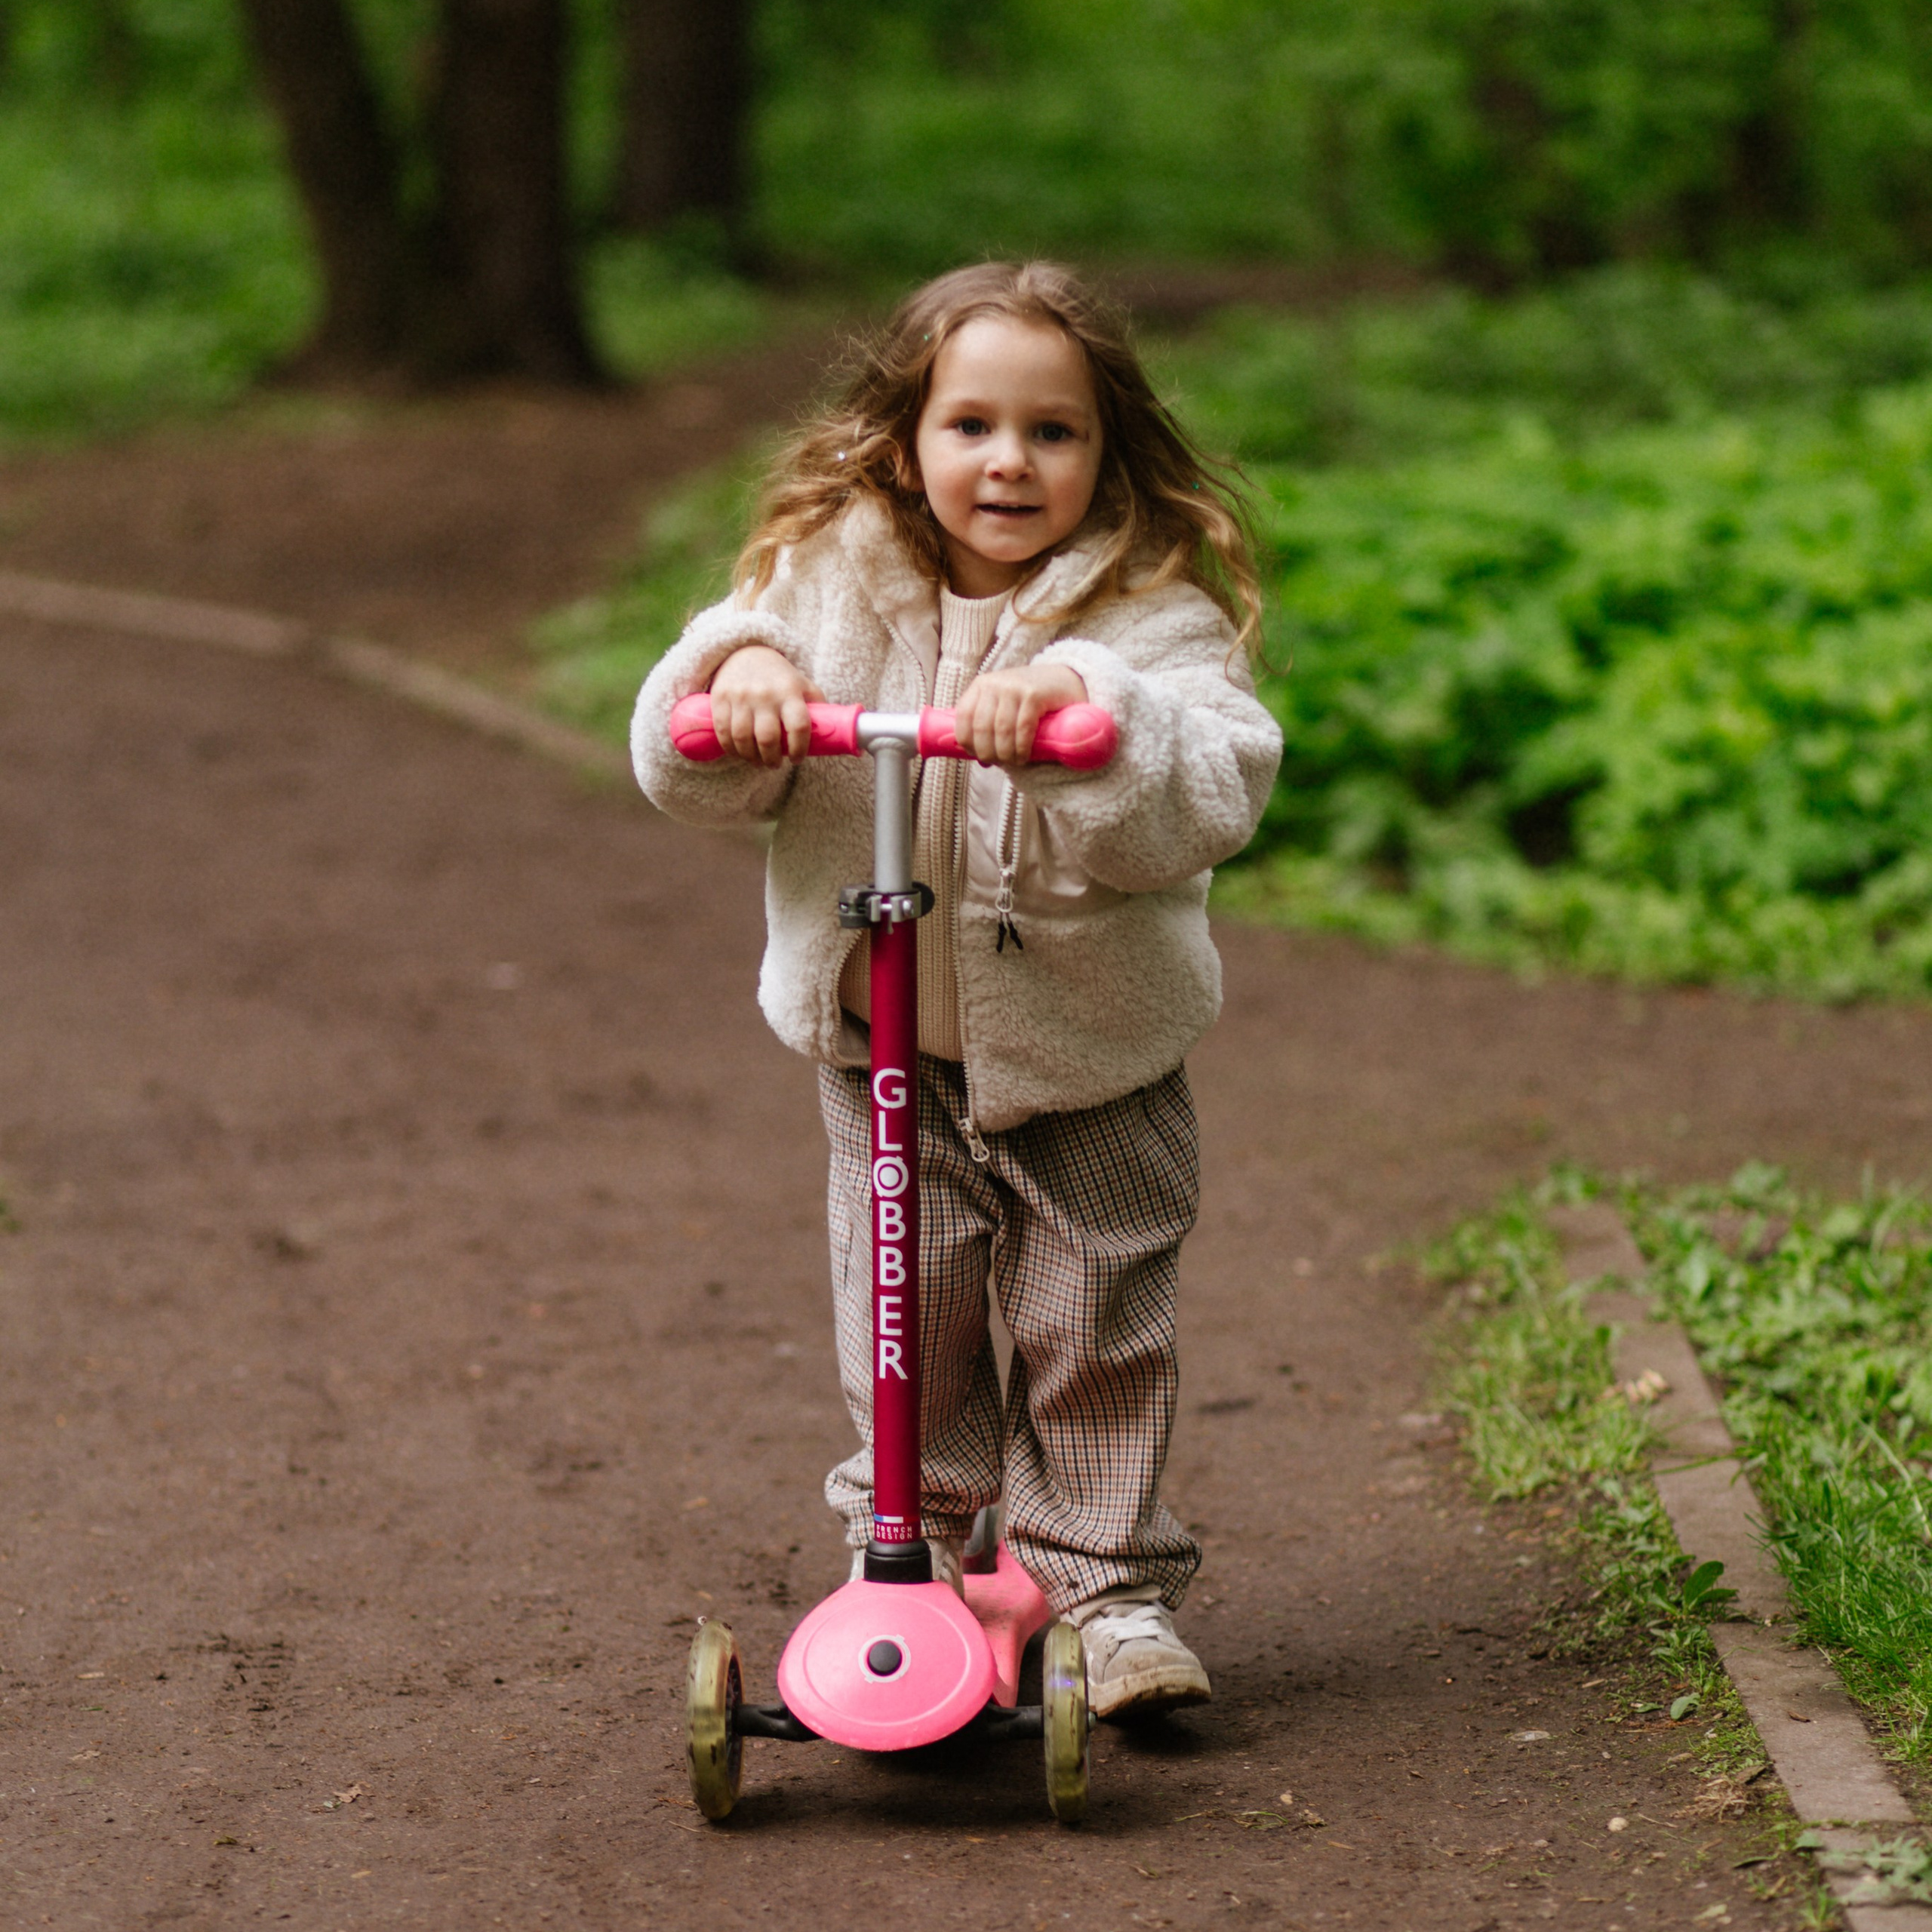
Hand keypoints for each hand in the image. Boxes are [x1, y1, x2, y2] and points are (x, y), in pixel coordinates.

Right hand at [706, 645, 825, 765]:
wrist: (745, 651)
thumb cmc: (780, 677)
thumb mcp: (803, 684)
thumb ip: (816, 706)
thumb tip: (833, 732)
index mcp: (790, 692)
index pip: (799, 726)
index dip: (799, 749)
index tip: (797, 759)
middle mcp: (765, 694)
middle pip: (767, 738)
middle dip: (772, 759)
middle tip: (774, 764)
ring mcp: (741, 696)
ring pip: (743, 738)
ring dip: (750, 757)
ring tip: (757, 761)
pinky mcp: (720, 698)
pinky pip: (723, 731)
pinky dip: (730, 748)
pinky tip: (739, 753)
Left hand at [951, 662, 1088, 764]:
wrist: (1064, 680)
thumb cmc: (1031, 699)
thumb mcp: (1003, 705)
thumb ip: (988, 724)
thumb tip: (979, 758)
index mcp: (981, 685)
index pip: (963, 717)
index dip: (968, 742)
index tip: (980, 756)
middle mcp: (994, 683)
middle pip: (982, 727)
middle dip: (989, 752)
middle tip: (1001, 763)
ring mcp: (1013, 687)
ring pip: (1001, 730)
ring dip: (1006, 753)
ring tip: (1014, 762)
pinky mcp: (1033, 694)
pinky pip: (1022, 728)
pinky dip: (1021, 747)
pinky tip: (1023, 756)